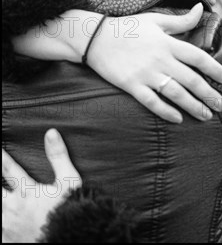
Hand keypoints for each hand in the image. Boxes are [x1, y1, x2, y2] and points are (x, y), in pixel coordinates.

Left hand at [2, 129, 80, 243]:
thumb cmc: (69, 210)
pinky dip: (1, 224)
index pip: (8, 169)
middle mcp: (12, 208)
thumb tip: (50, 132)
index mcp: (26, 191)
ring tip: (3, 200)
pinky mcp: (8, 241)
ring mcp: (8, 226)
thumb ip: (58, 156)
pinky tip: (4, 222)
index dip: (1, 157)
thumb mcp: (68, 180)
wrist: (70, 238)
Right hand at [87, 3, 221, 123]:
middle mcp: (160, 59)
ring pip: (176, 94)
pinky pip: (152, 102)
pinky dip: (166, 112)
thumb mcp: (156, 20)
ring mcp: (146, 74)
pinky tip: (178, 119)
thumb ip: (181, 20)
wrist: (96, 38)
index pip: (198, 57)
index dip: (214, 69)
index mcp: (168, 43)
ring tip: (206, 115)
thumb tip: (200, 9)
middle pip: (191, 80)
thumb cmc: (129, 27)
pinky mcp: (132, 86)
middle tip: (221, 107)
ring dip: (193, 106)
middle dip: (209, 95)